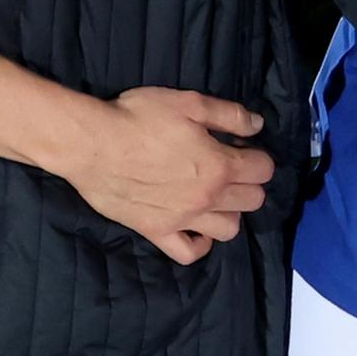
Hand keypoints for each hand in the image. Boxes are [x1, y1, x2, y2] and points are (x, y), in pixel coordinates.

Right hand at [58, 87, 274, 264]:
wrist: (93, 144)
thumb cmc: (139, 118)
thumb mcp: (189, 102)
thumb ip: (229, 114)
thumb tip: (258, 125)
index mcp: (219, 165)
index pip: (263, 169)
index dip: (257, 154)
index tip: (242, 145)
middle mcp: (207, 198)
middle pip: (253, 200)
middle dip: (250, 182)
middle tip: (230, 166)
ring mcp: (183, 220)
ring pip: (229, 229)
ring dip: (230, 211)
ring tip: (215, 195)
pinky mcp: (158, 232)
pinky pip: (189, 253)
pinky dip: (200, 244)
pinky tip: (196, 228)